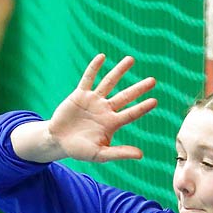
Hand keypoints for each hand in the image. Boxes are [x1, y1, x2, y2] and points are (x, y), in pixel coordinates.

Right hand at [41, 54, 157, 163]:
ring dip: (119, 71)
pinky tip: (102, 57)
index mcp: (112, 123)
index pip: (131, 114)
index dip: (142, 108)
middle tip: (153, 80)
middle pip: (125, 96)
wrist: (58, 141)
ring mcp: (93, 100)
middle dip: (138, 88)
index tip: (154, 101)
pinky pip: (88, 79)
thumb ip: (119, 153)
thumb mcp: (100, 154)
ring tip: (131, 59)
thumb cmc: (80, 150)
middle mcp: (105, 109)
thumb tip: (141, 155)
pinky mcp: (80, 95)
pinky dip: (94, 68)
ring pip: (109, 82)